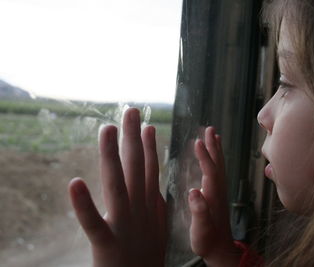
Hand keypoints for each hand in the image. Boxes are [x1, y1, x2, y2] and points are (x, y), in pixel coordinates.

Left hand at [68, 108, 165, 266]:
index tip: (148, 125)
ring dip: (112, 155)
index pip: (150, 170)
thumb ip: (154, 202)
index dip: (149, 146)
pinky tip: (75, 182)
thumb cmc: (146, 256)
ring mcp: (124, 225)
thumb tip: (154, 182)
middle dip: (134, 137)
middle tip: (132, 110)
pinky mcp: (106, 244)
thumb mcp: (155, 225)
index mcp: (149, 206)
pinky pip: (93, 222)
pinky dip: (84, 204)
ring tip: (107, 129)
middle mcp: (139, 210)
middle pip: (137, 167)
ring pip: (117, 184)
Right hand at [189, 127, 241, 266]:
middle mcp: (218, 191)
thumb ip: (198, 211)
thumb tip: (193, 192)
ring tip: (213, 135)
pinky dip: (215, 159)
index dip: (204, 157)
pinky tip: (212, 156)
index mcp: (213, 196)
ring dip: (216, 149)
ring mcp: (219, 192)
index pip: (209, 171)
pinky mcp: (218, 194)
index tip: (198, 141)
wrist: (220, 250)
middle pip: (217, 164)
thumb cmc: (207, 241)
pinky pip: (217, 171)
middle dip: (213, 146)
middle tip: (210, 129)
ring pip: (219, 166)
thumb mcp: (200, 230)